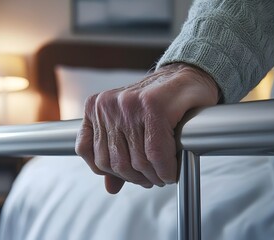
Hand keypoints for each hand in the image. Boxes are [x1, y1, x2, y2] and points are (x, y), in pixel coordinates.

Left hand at [75, 63, 218, 193]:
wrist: (187, 78)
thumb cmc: (159, 104)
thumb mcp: (130, 129)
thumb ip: (117, 156)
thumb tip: (110, 187)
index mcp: (95, 107)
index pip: (86, 151)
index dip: (108, 170)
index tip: (129, 173)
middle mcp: (107, 104)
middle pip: (113, 162)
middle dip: (135, 178)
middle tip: (151, 178)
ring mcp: (128, 104)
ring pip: (136, 161)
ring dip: (153, 177)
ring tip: (162, 174)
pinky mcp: (153, 106)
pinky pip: (155, 153)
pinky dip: (165, 169)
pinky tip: (171, 170)